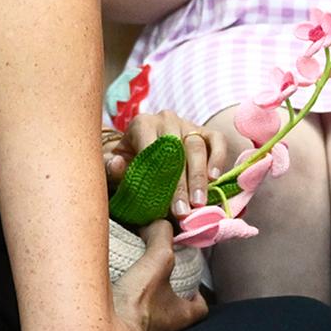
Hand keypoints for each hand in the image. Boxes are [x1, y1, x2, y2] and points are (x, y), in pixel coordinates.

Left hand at [104, 111, 229, 216]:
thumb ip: (113, 167)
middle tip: (182, 211)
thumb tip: (119, 164)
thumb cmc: (126, 162)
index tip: (162, 202)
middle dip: (181, 183)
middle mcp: (166, 119)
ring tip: (198, 203)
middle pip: (177, 149)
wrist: (139, 152)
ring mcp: (187, 123)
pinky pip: (217, 141)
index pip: (153, 147)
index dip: (159, 176)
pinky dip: (218, 158)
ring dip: (198, 177)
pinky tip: (214, 178)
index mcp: (142, 124)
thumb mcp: (114, 165)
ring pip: (196, 146)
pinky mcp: (205, 131)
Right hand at [113, 218, 207, 330]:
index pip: (200, 309)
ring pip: (148, 314)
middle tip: (156, 272)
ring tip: (131, 276)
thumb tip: (160, 223)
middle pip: (173, 310)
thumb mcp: (158, 261)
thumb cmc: (137, 307)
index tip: (192, 280)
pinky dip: (121, 304)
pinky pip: (125, 317)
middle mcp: (163, 330)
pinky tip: (111, 289)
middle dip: (165, 292)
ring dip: (142, 298)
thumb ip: (162, 237)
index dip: (198, 294)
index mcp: (180, 317)